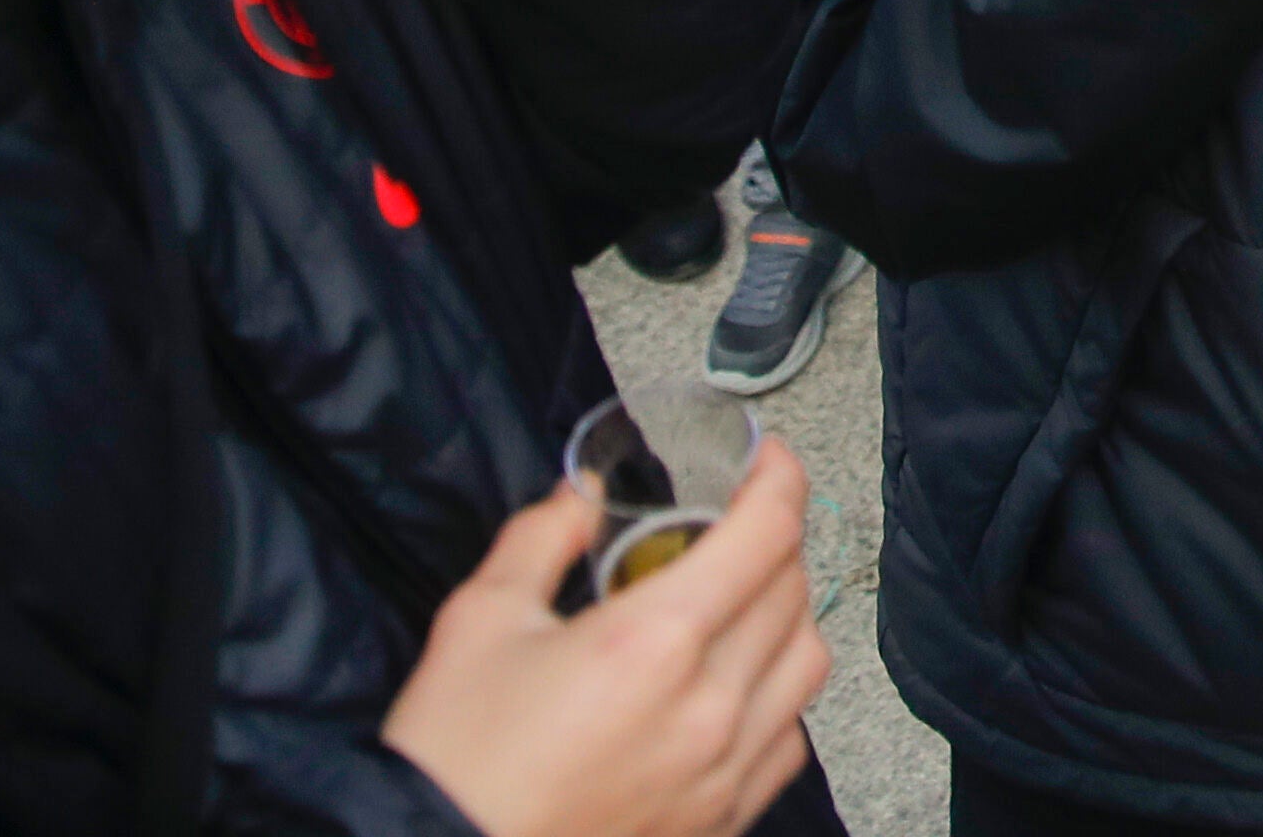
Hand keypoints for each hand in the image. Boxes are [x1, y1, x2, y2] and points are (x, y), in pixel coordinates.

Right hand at [377, 446, 828, 836]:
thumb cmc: (456, 762)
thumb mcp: (480, 621)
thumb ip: (541, 538)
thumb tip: (582, 496)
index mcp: (653, 643)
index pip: (767, 533)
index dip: (777, 478)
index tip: (763, 462)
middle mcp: (708, 707)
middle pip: (793, 590)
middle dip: (773, 538)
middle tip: (732, 525)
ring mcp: (723, 771)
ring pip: (807, 663)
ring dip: (785, 615)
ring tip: (738, 603)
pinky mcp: (722, 819)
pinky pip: (788, 739)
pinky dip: (777, 696)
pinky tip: (730, 686)